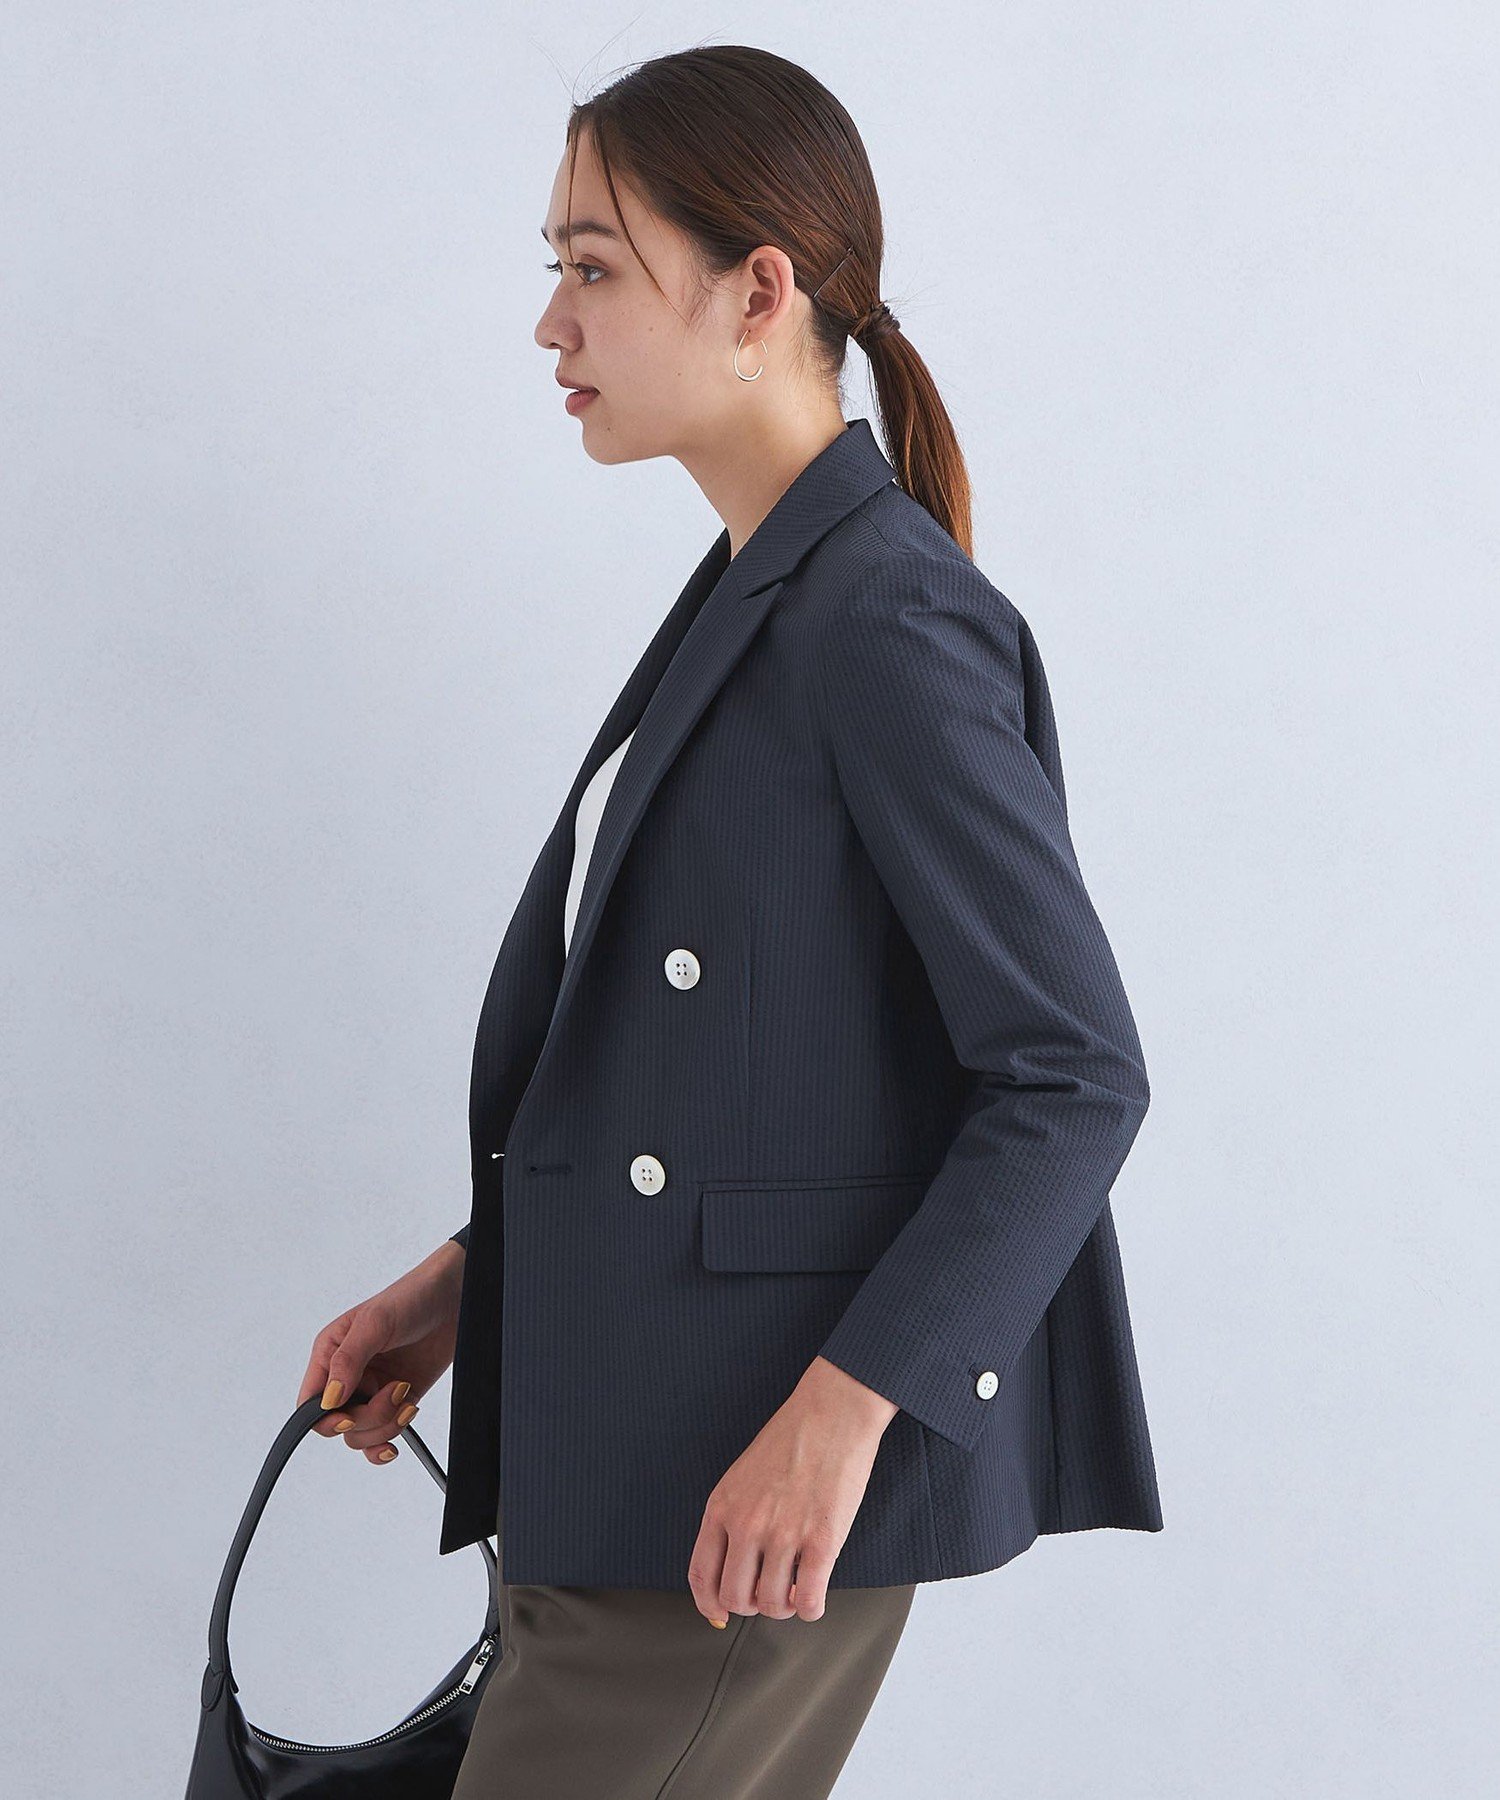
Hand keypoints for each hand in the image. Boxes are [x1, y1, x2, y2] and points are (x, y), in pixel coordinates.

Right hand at [296, 1239, 466, 1463]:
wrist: (454, 1297)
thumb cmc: (411, 1296)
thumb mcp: (374, 1322)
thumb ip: (347, 1360)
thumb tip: (329, 1398)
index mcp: (330, 1354)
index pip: (310, 1402)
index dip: (326, 1418)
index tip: (349, 1418)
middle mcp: (348, 1376)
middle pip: (338, 1423)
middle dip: (367, 1418)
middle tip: (393, 1392)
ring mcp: (373, 1390)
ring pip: (362, 1434)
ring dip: (385, 1424)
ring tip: (405, 1395)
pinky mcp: (397, 1399)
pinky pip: (384, 1434)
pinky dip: (392, 1435)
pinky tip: (405, 1418)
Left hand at [688, 1355, 898, 1625]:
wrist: (832, 1412)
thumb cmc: (790, 1440)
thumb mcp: (741, 1476)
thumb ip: (730, 1518)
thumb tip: (729, 1566)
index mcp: (722, 1507)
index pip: (701, 1576)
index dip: (709, 1605)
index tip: (720, 1615)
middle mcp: (747, 1525)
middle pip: (736, 1598)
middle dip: (753, 1605)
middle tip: (769, 1592)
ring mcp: (784, 1534)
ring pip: (774, 1605)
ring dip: (785, 1607)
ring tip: (796, 1590)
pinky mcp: (822, 1540)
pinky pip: (810, 1601)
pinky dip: (811, 1609)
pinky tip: (814, 1595)